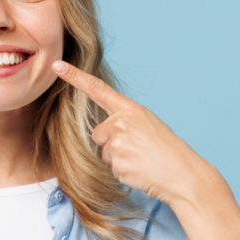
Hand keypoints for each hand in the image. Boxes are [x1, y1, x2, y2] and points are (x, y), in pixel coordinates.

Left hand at [51, 60, 218, 206]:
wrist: (183, 173)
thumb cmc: (167, 150)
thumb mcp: (148, 124)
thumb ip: (124, 121)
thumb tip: (105, 131)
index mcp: (130, 109)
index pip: (97, 89)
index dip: (75, 77)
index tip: (56, 66)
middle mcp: (121, 122)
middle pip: (98, 133)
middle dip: (111, 144)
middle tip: (138, 150)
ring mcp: (118, 143)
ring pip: (104, 152)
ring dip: (118, 159)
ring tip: (142, 160)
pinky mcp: (117, 163)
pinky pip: (110, 168)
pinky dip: (123, 172)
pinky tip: (140, 171)